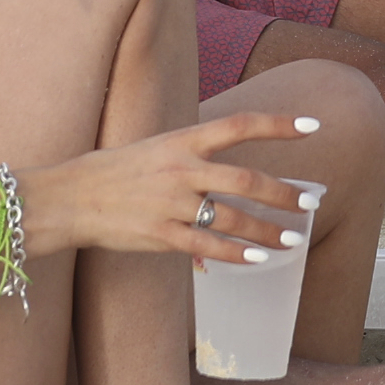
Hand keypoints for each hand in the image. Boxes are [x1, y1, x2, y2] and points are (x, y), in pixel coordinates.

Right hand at [20, 109, 322, 263]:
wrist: (70, 197)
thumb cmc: (116, 171)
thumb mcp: (157, 148)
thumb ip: (193, 158)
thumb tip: (225, 182)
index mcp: (182, 140)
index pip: (240, 125)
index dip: (280, 124)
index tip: (314, 127)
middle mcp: (182, 169)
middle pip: (247, 179)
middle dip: (284, 194)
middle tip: (310, 203)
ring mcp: (172, 203)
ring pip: (233, 219)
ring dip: (268, 232)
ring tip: (292, 241)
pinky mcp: (161, 234)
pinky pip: (207, 248)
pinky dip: (235, 255)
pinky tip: (257, 260)